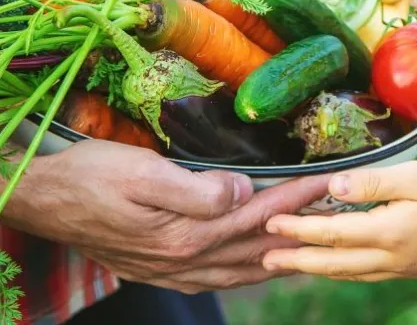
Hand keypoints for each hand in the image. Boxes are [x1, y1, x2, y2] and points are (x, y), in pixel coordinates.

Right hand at [4, 140, 328, 293]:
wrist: (47, 201)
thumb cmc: (93, 177)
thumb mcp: (142, 173)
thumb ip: (196, 189)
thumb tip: (242, 191)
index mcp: (187, 234)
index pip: (257, 214)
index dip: (295, 198)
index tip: (327, 184)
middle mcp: (187, 259)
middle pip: (258, 245)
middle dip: (299, 228)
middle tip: (335, 214)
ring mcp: (175, 270)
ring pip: (244, 268)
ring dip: (281, 254)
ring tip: (313, 243)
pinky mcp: (164, 270)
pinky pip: (221, 276)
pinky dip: (250, 270)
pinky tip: (261, 264)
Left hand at [261, 160, 416, 281]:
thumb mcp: (416, 176)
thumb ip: (372, 183)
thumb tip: (332, 188)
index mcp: (389, 232)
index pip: (330, 231)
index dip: (298, 227)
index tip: (271, 223)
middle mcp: (390, 257)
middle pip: (331, 261)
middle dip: (295, 258)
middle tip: (264, 258)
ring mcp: (399, 267)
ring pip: (346, 271)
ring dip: (313, 267)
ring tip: (288, 264)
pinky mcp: (407, 268)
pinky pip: (363, 272)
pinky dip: (338, 268)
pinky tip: (331, 264)